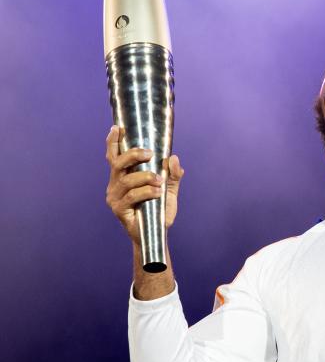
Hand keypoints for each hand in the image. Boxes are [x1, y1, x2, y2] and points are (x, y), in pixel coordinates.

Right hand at [105, 126, 183, 243]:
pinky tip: (157, 193)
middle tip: (150, 154)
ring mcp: (114, 197)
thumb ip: (173, 174)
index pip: (114, 156)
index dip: (113, 142)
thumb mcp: (169, 189)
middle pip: (117, 163)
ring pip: (127, 180)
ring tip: (159, 181)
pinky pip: (132, 196)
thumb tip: (173, 158)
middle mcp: (115, 184)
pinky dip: (146, 192)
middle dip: (133, 155)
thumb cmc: (159, 209)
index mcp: (122, 176)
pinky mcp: (119, 209)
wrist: (157, 234)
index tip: (117, 128)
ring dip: (145, 177)